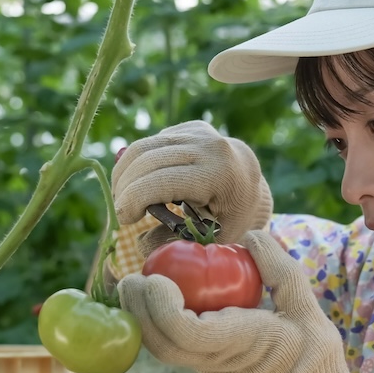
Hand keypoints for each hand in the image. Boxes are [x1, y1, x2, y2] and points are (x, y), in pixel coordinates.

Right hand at [112, 120, 273, 258]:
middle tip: (120, 213)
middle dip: (123, 188)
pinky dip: (137, 164)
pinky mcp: (191, 128)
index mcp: (221, 175)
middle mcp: (210, 146)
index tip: (124, 219)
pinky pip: (151, 143)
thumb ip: (178, 244)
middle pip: (146, 159)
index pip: (162, 181)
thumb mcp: (214, 240)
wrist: (253, 186)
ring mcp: (200, 133)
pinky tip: (141, 184)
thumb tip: (140, 243)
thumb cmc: (234, 220)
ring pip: (143, 147)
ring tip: (124, 200)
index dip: (133, 199)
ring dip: (124, 175)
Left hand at [118, 230, 369, 372]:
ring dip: (141, 318)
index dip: (163, 309)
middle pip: (164, 345)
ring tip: (132, 285)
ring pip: (162, 350)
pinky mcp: (203, 365)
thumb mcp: (307, 304)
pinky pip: (170, 347)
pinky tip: (148, 298)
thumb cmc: (311, 346)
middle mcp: (219, 361)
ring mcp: (208, 368)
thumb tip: (251, 236)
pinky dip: (153, 324)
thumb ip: (279, 269)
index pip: (190, 334)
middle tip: (131, 277)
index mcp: (243, 344)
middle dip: (140, 311)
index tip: (156, 278)